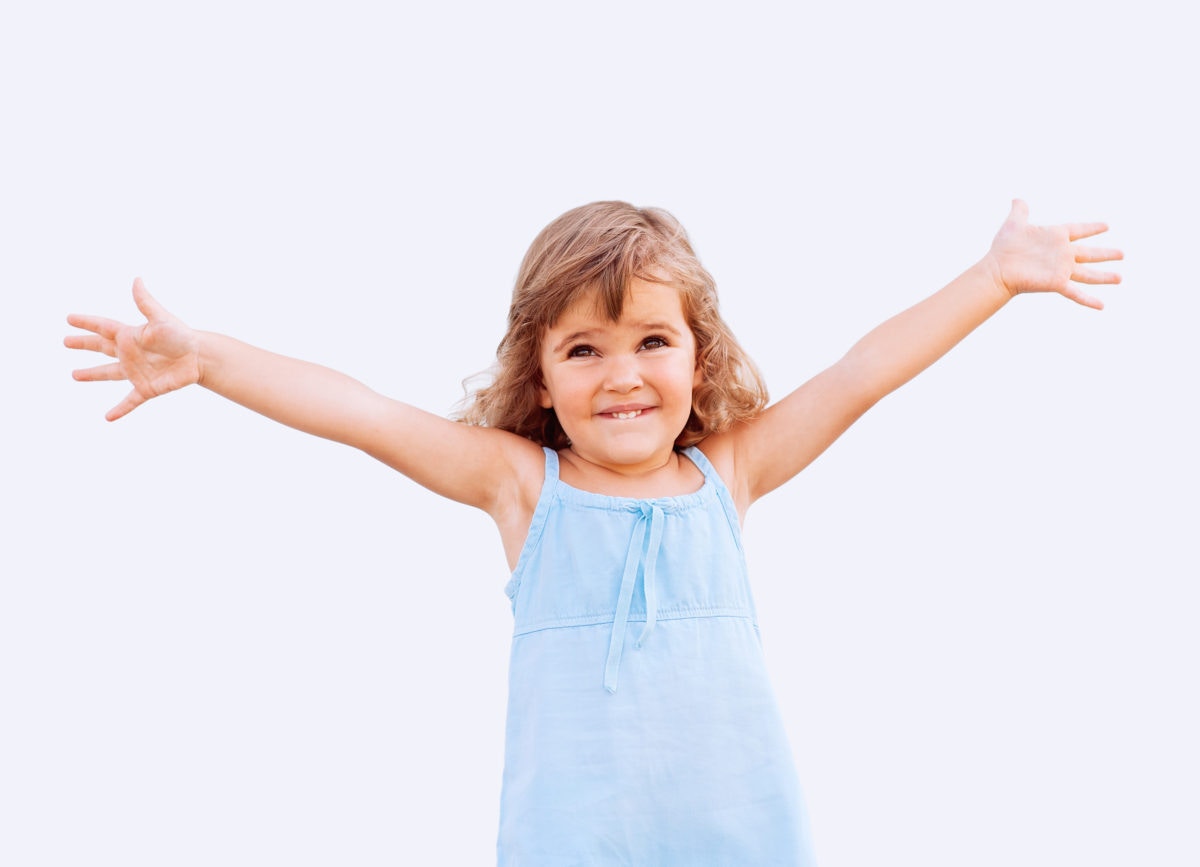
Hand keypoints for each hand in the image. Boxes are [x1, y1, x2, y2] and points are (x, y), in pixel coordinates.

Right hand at [66, 278, 200, 420]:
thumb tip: (137, 279)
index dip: (86, 323)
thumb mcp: (161, 319)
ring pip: (109, 374)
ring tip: (74, 375)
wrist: (200, 357)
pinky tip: (107, 417)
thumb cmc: (182, 335)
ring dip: (92, 375)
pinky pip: (130, 401)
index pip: (103, 327)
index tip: (69, 318)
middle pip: (101, 348)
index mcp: (130, 335)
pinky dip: (120, 409)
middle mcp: (130, 353)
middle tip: (65, 342)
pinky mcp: (147, 388)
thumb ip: (145, 302)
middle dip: (84, 344)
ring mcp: (136, 371)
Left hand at [985, 199, 1122, 309]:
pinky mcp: (1057, 282)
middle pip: (1089, 252)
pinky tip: (1102, 306)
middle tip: (1123, 253)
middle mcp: (1062, 253)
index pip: (1079, 229)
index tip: (1106, 226)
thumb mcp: (1014, 223)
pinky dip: (1089, 300)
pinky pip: (1076, 293)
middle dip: (1106, 253)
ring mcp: (1061, 269)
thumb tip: (1017, 199)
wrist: (997, 269)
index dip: (1092, 228)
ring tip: (1120, 278)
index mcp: (1056, 236)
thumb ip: (1020, 211)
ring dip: (1104, 276)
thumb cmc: (1004, 247)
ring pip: (1088, 273)